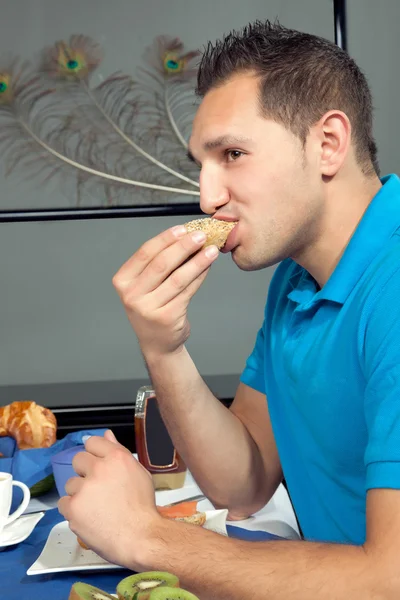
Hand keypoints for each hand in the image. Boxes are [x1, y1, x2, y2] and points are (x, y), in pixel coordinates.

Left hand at [58, 430, 160, 568]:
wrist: (139, 536)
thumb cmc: (142, 507)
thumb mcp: (139, 473)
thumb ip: (120, 452)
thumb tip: (107, 435)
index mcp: (116, 457)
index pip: (93, 442)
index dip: (94, 454)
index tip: (97, 465)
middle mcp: (99, 468)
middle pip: (78, 460)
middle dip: (85, 472)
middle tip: (97, 489)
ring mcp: (84, 488)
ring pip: (71, 484)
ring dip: (79, 493)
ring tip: (95, 507)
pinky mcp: (73, 507)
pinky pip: (63, 503)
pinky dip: (72, 510)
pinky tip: (87, 516)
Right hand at [112, 225, 218, 357]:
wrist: (157, 343)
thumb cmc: (153, 308)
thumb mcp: (145, 285)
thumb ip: (158, 263)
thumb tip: (185, 236)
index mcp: (122, 281)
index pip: (145, 253)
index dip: (165, 238)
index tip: (183, 228)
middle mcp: (131, 295)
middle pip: (161, 264)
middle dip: (183, 247)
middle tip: (201, 236)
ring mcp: (148, 308)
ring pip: (177, 277)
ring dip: (197, 261)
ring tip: (211, 250)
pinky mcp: (167, 317)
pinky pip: (187, 291)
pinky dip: (199, 276)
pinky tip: (208, 267)